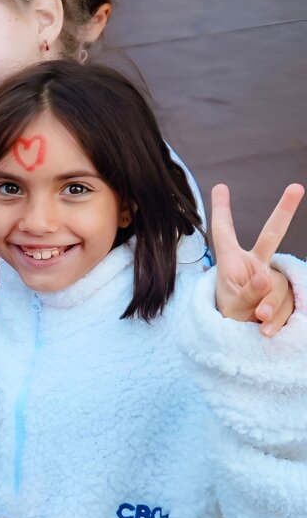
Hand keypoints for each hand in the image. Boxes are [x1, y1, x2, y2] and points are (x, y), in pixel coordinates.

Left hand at [212, 183, 302, 335]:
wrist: (243, 331)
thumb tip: (266, 280)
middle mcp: (255, 263)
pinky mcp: (286, 293)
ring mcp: (273, 277)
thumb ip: (248, 293)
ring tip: (257, 316)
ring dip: (268, 304)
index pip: (225, 233)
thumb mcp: (233, 304)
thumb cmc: (232, 312)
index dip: (222, 210)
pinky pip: (285, 305)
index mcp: (232, 261)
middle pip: (271, 235)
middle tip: (297, 187)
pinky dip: (274, 320)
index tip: (220, 186)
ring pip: (277, 285)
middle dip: (284, 211)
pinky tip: (264, 330)